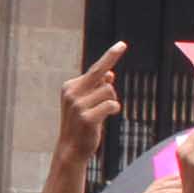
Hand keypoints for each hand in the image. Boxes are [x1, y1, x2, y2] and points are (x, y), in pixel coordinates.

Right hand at [55, 41, 124, 164]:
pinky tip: (103, 119)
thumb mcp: (87, 103)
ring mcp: (78, 105)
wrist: (71, 148)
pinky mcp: (86, 117)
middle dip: (110, 58)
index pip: (94, 69)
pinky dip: (113, 109)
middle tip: (123, 44)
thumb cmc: (82, 124)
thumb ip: (97, 88)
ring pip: (109, 91)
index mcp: (70, 87)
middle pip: (100, 73)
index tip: (122, 44)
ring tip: (101, 113)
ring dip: (111, 101)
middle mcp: (72, 93)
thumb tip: (110, 74)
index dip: (109, 56)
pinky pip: (111, 105)